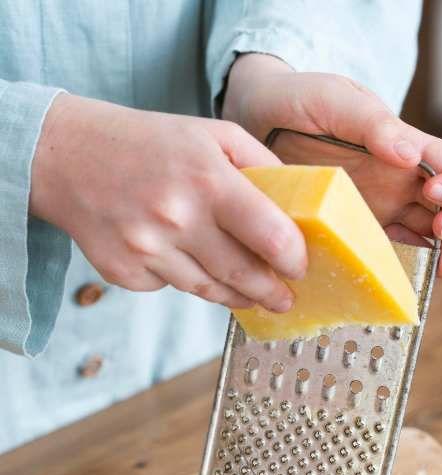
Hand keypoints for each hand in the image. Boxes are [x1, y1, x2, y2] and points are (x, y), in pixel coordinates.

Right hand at [29, 94, 304, 311]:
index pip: (271, 236)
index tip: (301, 267)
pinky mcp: (121, 271)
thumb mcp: (215, 135)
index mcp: (209, 180)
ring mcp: (146, 248)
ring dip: (237, 297)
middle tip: (286, 298)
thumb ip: (263, 166)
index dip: (294, 259)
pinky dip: (185, 280)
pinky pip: (170, 287)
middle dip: (273, 293)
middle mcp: (177, 217)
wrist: (65, 155)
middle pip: (243, 275)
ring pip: (209, 291)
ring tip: (254, 294)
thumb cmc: (150, 142)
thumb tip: (302, 205)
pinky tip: (186, 261)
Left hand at [222, 54, 441, 279]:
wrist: (250, 121)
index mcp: (407, 148)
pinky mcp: (357, 234)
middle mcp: (403, 183)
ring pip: (438, 239)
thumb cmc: (294, 99)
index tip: (435, 191)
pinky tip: (406, 282)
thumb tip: (411, 157)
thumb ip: (370, 121)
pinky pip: (395, 257)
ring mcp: (383, 211)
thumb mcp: (331, 98)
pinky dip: (411, 272)